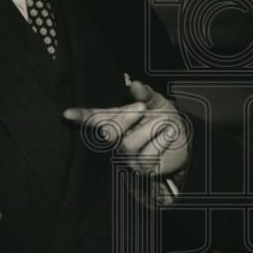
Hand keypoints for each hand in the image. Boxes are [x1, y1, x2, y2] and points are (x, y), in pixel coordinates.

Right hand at [63, 81, 190, 176]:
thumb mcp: (157, 102)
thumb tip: (135, 84)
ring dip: (151, 128)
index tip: (67, 114)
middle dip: (125, 117)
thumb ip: (146, 94)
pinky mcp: (143, 169)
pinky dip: (163, 140)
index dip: (81, 117)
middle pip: (109, 132)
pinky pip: (149, 153)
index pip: (97, 118)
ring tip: (164, 125)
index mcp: (119, 120)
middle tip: (142, 108)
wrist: (185, 140)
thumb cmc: (164, 120)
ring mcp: (129, 157)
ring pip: (129, 143)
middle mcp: (119, 140)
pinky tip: (168, 138)